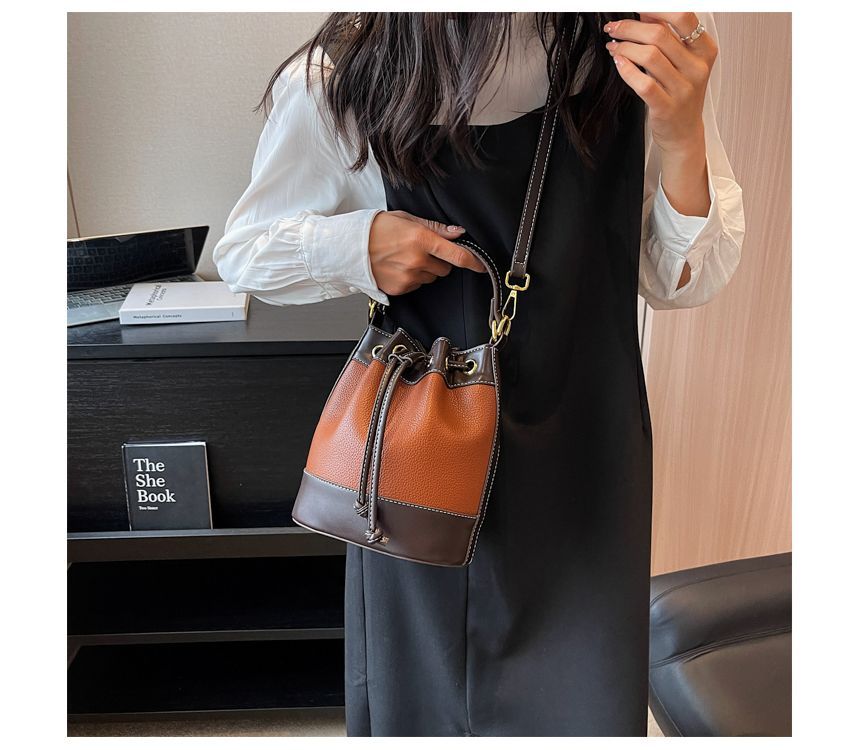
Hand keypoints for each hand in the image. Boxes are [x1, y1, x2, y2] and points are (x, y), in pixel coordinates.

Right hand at [368, 210, 485, 296]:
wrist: (349, 246)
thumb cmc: (376, 229)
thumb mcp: (407, 219)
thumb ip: (435, 228)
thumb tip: (458, 232)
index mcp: (422, 239)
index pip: (458, 255)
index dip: (474, 262)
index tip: (481, 265)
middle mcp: (417, 260)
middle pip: (445, 269)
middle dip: (439, 261)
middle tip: (422, 251)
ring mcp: (409, 277)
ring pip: (430, 278)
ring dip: (425, 270)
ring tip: (405, 258)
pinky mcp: (400, 288)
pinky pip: (416, 285)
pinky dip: (412, 278)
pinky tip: (398, 267)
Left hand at [604, 13, 717, 154]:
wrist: (683, 133)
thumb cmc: (680, 95)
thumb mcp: (683, 63)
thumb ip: (669, 38)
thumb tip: (646, 14)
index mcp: (705, 51)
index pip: (684, 17)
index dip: (657, 9)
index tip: (637, 9)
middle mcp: (697, 68)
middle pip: (660, 35)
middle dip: (630, 27)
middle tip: (614, 28)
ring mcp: (683, 89)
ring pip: (649, 56)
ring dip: (624, 47)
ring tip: (614, 46)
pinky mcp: (666, 107)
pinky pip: (642, 83)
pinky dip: (626, 69)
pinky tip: (618, 63)